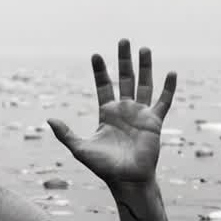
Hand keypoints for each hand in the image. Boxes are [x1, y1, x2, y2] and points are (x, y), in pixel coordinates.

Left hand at [47, 39, 175, 185]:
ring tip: (144, 48)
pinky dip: (168, 88)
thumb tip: (49, 119)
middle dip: (124, 60)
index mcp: (107, 113)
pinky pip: (163, 101)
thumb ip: (66, 133)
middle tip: (123, 40)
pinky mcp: (154, 122)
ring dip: (145, 66)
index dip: (100, 71)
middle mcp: (125, 110)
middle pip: (125, 78)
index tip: (96, 55)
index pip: (104, 86)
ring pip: (144, 84)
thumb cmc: (104, 167)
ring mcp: (141, 114)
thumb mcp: (80, 148)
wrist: (127, 180)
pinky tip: (171, 73)